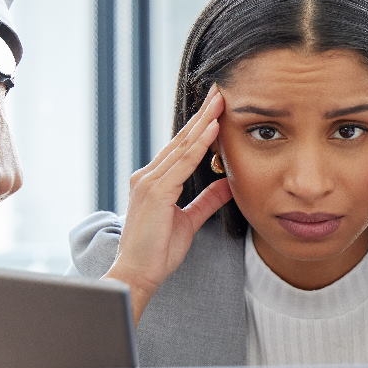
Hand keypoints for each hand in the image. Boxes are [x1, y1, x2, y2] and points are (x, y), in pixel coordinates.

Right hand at [103, 85, 231, 322]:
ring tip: (221, 102)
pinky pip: (182, 163)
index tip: (217, 109)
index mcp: (154, 182)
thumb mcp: (189, 222)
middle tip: (221, 92)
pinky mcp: (155, 192)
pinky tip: (213, 130)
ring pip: (182, 146)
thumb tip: (229, 184)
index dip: (200, 127)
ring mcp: (149, 182)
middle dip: (202, 115)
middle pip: (181, 139)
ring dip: (204, 122)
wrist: (137, 274)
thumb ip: (207, 201)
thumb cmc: (157, 252)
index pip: (181, 148)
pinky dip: (199, 145)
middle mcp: (148, 176)